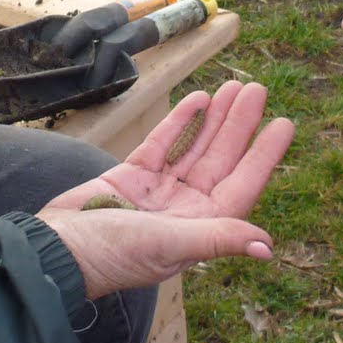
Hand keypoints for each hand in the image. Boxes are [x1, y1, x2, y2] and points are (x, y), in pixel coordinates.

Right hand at [37, 80, 293, 297]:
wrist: (58, 250)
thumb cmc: (113, 256)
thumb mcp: (170, 245)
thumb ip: (217, 238)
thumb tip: (267, 247)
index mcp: (200, 228)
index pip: (242, 185)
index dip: (264, 155)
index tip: (284, 124)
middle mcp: (185, 209)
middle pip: (222, 160)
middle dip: (240, 125)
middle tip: (258, 89)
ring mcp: (158, 192)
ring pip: (195, 147)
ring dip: (215, 119)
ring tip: (233, 86)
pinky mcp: (131, 177)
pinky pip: (163, 144)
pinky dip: (180, 122)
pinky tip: (197, 99)